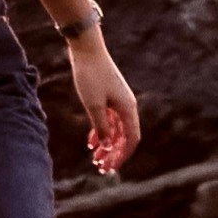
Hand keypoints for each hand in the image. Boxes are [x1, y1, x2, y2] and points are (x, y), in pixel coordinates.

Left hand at [67, 31, 139, 177]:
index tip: (110, 168)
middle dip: (114, 154)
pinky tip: (91, 142)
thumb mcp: (93, 105)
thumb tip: (107, 147)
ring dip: (107, 145)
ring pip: (116, 129)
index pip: (131, 139)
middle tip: (101, 168)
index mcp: (127, 109)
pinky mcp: (109, 96)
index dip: (122, 155)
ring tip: (95, 159)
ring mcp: (118, 101)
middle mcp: (127, 106)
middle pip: (124, 137)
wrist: (86, 49)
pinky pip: (109, 120)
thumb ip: (101, 127)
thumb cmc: (90, 75)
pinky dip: (102, 131)